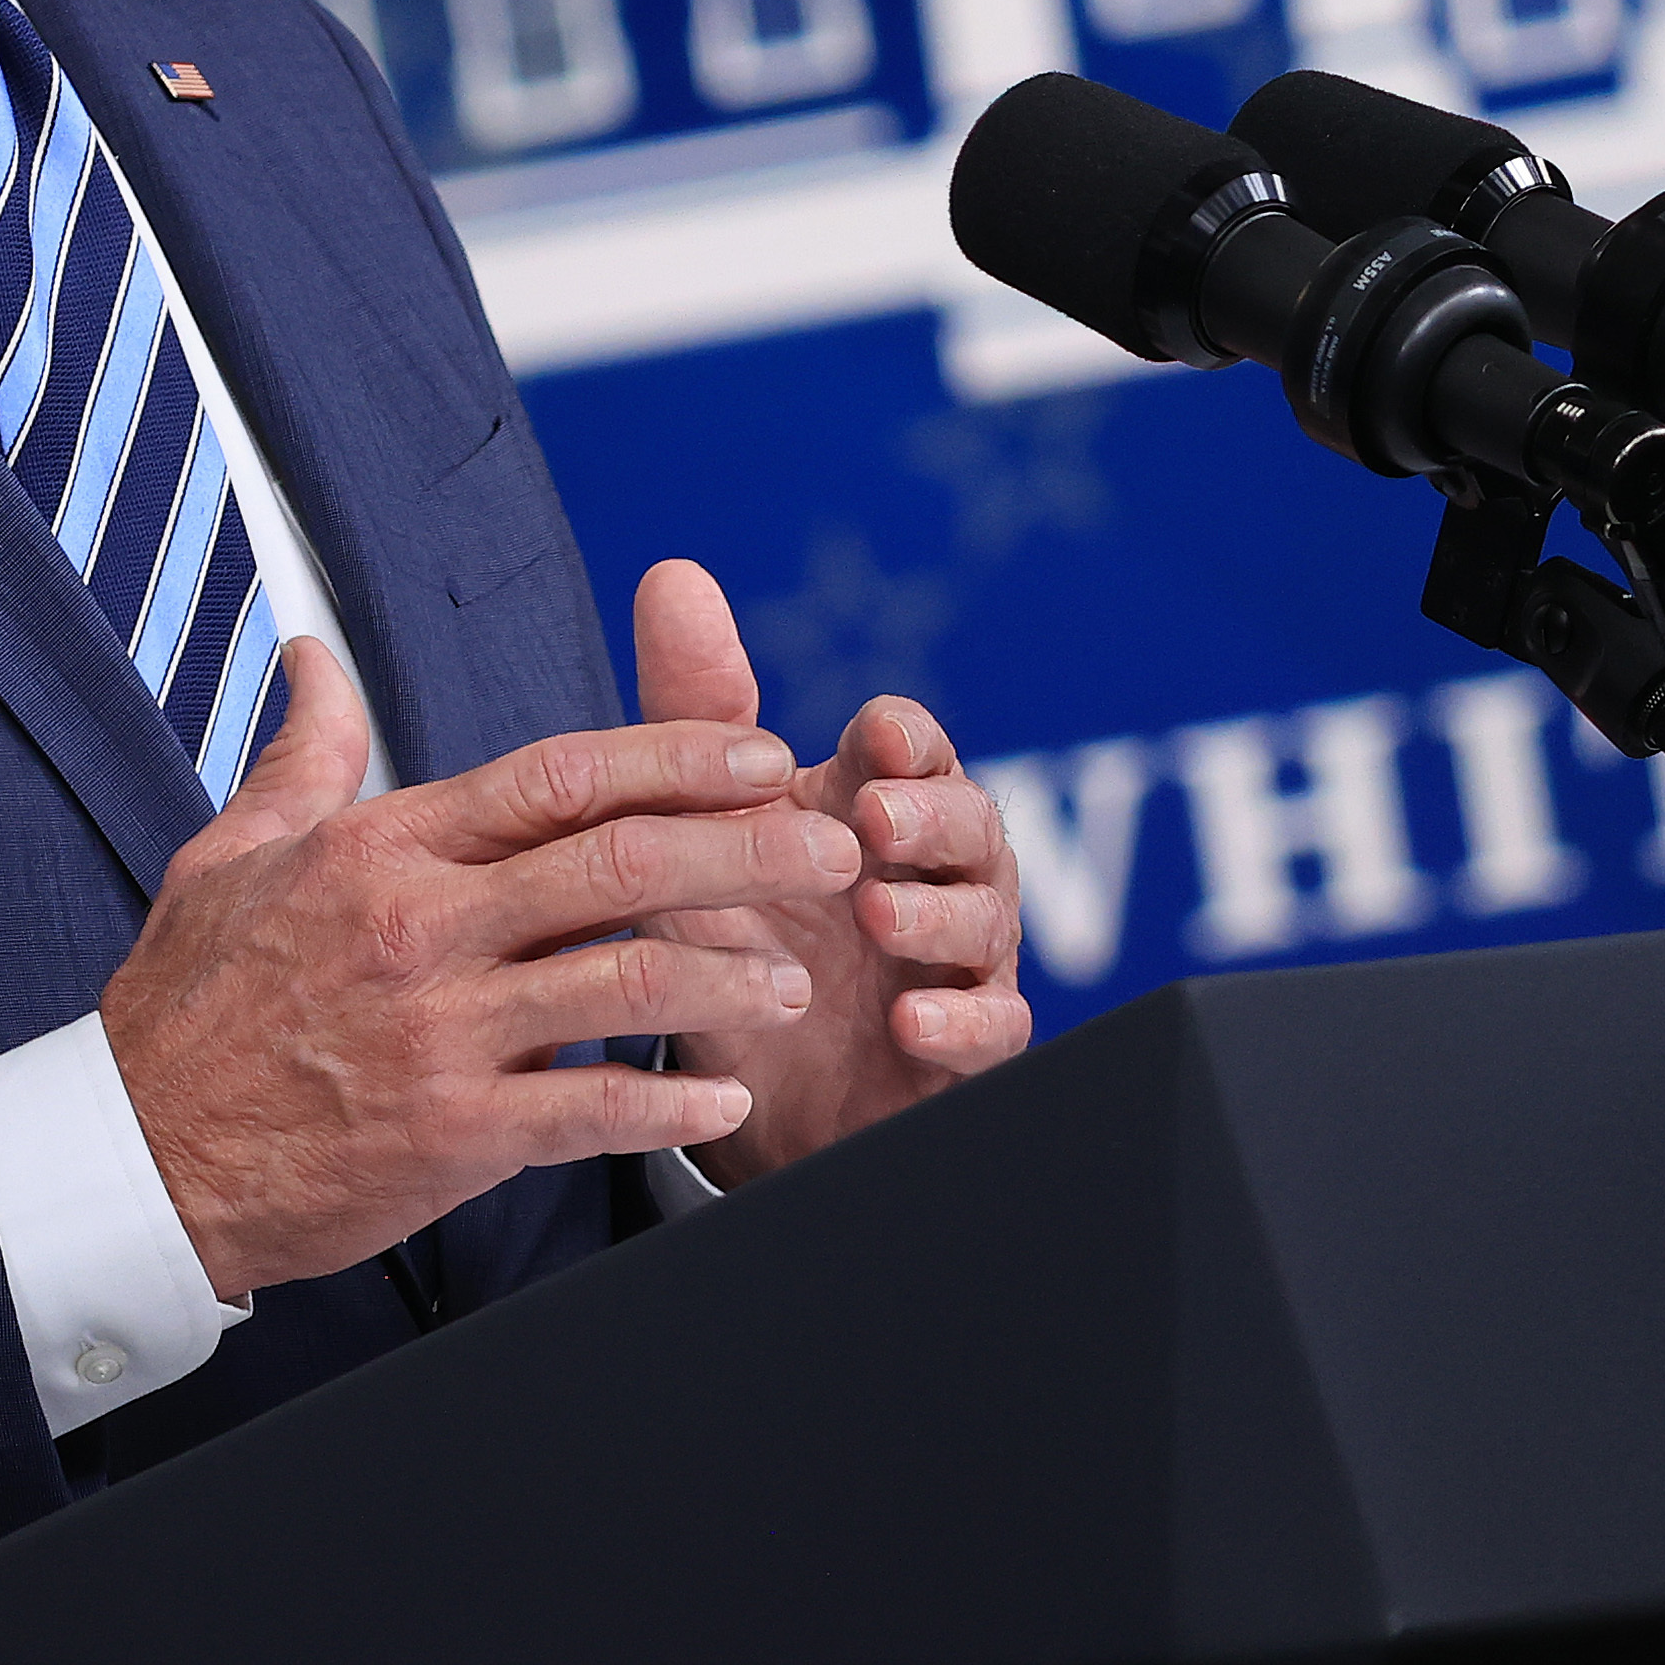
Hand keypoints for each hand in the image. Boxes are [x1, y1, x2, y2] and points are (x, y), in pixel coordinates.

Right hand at [96, 640, 860, 1297]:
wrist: (132, 1158)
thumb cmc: (187, 1005)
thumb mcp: (232, 854)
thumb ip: (300, 752)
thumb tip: (315, 653)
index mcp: (384, 848)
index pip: (560, 774)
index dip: (677, 756)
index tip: (761, 752)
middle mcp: (420, 927)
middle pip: (620, 863)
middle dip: (748, 847)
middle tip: (832, 846)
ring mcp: (437, 1032)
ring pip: (624, 984)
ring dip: (729, 977)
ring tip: (796, 978)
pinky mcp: (447, 1133)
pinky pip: (588, 1111)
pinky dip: (668, 1107)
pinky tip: (728, 1101)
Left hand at [632, 559, 1030, 1183]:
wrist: (750, 1092)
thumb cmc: (744, 931)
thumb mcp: (706, 828)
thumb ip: (699, 710)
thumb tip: (670, 572)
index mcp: (872, 805)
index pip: (912, 750)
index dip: (905, 740)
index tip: (879, 740)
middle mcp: (930, 875)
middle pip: (970, 822)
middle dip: (932, 814)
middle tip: (878, 817)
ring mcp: (954, 962)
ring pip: (988, 921)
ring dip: (938, 914)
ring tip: (880, 916)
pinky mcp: (962, 1052)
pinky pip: (994, 1029)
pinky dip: (962, 1022)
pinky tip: (916, 1021)